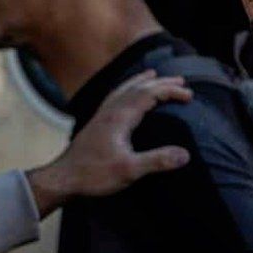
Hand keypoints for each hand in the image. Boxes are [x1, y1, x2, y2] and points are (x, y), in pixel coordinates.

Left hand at [27, 70, 192, 215]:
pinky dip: (125, 89)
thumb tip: (185, 154)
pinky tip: (125, 95)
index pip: (149, 94)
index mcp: (120, 117)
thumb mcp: (129, 170)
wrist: (63, 178)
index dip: (170, 92)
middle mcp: (111, 111)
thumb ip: (157, 161)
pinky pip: (114, 97)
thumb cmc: (94, 174)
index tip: (189, 95)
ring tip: (152, 75)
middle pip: (138, 88)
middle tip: (181, 82)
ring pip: (124, 89)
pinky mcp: (96, 123)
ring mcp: (102, 115)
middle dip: (161, 83)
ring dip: (142, 81)